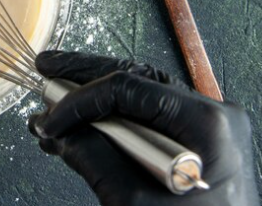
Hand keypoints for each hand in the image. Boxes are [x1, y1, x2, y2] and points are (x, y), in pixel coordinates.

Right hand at [28, 51, 258, 205]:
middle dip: (85, 79)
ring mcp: (210, 130)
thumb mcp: (135, 205)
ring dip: (95, 102)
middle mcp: (214, 117)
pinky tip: (80, 132)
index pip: (129, 88)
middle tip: (47, 69)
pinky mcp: (199, 146)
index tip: (50, 119)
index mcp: (207, 124)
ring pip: (141, 97)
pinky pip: (151, 122)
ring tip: (54, 109)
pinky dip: (114, 125)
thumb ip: (94, 160)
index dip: (81, 100)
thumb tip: (62, 132)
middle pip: (137, 80)